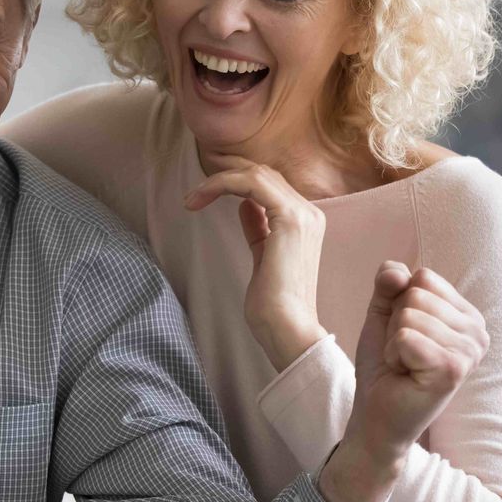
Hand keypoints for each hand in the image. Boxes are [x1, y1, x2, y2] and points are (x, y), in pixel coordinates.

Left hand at [185, 155, 327, 369]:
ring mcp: (302, 213)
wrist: (286, 327)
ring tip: (192, 198)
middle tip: (193, 192)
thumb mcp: (262, 256)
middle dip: (224, 174)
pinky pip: (251, 184)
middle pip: (263, 173)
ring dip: (218, 180)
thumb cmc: (273, 304)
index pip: (270, 184)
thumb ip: (257, 228)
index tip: (204, 193)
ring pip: (255, 174)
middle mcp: (309, 212)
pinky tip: (201, 198)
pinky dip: (222, 184)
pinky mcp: (289, 218)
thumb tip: (245, 206)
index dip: (235, 180)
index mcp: (306, 221)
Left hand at [351, 261, 489, 462]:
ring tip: (405, 365)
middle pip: (416, 293)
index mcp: (467, 315)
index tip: (405, 335)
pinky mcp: (453, 369)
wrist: (376, 414)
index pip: (424, 277)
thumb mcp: (384, 313)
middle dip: (395, 323)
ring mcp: (469, 351)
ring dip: (394, 341)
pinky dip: (394, 355)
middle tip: (403, 354)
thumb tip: (398, 273)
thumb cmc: (385, 365)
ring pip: (409, 314)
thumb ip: (389, 282)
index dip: (400, 303)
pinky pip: (406, 337)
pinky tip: (405, 374)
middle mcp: (477, 331)